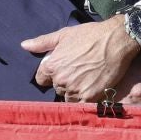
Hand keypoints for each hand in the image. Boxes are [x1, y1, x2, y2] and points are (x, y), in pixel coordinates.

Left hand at [22, 16, 140, 100]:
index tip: (62, 70)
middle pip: (57, 88)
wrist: (116, 40)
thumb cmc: (90, 35)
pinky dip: (85, 99)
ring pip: (69, 98)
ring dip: (75, 92)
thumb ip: (42, 42)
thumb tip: (24, 45)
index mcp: (52, 66)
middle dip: (65, 82)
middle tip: (78, 72)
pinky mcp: (90, 97)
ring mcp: (75, 90)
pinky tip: (92, 88)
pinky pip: (81, 105)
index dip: (50, 75)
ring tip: (87, 80)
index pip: (41, 80)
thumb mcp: (64, 34)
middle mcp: (61, 80)